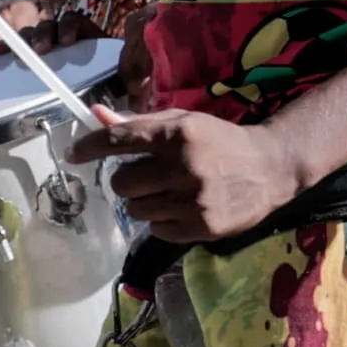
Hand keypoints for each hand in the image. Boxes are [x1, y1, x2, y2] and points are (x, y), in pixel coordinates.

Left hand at [73, 105, 308, 244]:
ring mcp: (193, 200)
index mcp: (178, 134)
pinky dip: (163, 221)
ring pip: (136, 209)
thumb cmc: (221, 141)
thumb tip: (97, 117)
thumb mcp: (185, 123)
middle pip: (121, 183)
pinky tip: (184, 208)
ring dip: (145, 202)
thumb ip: (140, 123)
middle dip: (128, 180)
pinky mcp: (202, 227)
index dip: (90, 148)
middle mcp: (184, 166)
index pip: (119, 141)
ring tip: (170, 193)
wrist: (272, 167)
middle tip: (148, 177)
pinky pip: (156, 230)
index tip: (74, 154)